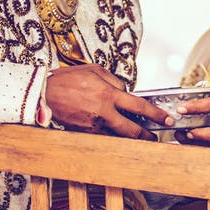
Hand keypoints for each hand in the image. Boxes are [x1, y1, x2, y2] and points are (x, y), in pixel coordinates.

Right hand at [45, 65, 172, 138]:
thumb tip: (126, 91)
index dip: (156, 114)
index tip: (166, 119)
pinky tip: (116, 137)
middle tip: (156, 137)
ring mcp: (93, 125)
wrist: (43, 93)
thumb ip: (114, 81)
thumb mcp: (95, 70)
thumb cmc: (68, 79)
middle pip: (132, 129)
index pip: (139, 106)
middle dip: (147, 135)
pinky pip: (103, 138)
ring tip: (139, 139)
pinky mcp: (84, 133)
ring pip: (118, 137)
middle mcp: (103, 112)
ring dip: (130, 139)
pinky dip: (112, 138)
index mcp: (108, 94)